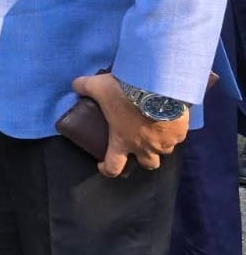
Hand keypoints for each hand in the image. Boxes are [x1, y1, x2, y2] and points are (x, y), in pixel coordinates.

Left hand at [71, 72, 189, 177]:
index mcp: (122, 141)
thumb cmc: (125, 91)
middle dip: (144, 158)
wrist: (157, 86)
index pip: (113, 166)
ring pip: (165, 151)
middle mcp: (145, 147)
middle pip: (148, 164)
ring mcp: (164, 142)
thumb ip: (83, 86)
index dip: (107, 169)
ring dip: (160, 144)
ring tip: (156, 130)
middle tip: (139, 147)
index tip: (103, 165)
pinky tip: (170, 119)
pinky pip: (178, 136)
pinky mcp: (179, 132)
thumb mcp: (98, 86)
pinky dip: (174, 130)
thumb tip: (75, 84)